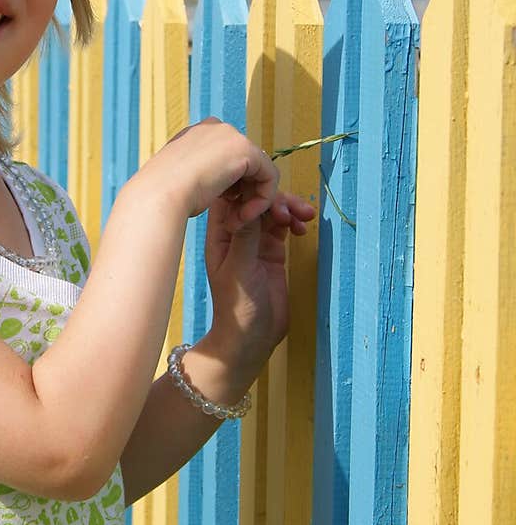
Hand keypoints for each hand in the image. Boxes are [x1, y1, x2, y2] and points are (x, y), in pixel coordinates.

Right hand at [143, 117, 279, 223]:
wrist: (158, 195)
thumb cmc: (162, 196)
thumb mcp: (179, 182)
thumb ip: (198, 177)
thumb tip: (212, 186)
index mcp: (196, 134)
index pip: (226, 158)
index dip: (228, 187)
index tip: (220, 208)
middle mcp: (215, 128)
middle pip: (245, 164)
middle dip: (243, 194)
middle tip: (232, 220)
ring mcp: (231, 135)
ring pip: (258, 172)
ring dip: (251, 201)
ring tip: (234, 222)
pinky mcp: (246, 149)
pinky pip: (269, 177)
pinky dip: (261, 200)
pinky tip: (243, 217)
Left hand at [201, 188, 316, 389]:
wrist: (251, 337)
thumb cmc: (237, 306)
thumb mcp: (241, 268)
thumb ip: (247, 235)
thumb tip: (254, 202)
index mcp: (220, 235)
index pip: (231, 198)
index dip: (249, 187)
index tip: (269, 191)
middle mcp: (237, 234)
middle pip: (255, 200)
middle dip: (275, 198)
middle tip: (291, 212)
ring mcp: (255, 242)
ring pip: (272, 211)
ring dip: (289, 208)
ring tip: (304, 217)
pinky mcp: (272, 252)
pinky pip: (284, 226)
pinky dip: (294, 222)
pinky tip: (303, 229)